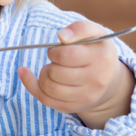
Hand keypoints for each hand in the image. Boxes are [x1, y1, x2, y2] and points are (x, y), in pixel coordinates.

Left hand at [17, 20, 135, 129]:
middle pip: (56, 73)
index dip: (55, 51)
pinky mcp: (74, 107)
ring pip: (49, 88)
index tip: (58, 49)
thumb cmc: (96, 51)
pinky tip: (26, 74)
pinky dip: (32, 85)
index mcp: (101, 58)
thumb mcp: (94, 33)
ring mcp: (85, 97)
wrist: (109, 79)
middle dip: (51, 63)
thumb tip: (62, 36)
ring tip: (52, 69)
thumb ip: (79, 28)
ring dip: (44, 74)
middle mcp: (96, 80)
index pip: (66, 55)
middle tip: (57, 60)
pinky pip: (45, 99)